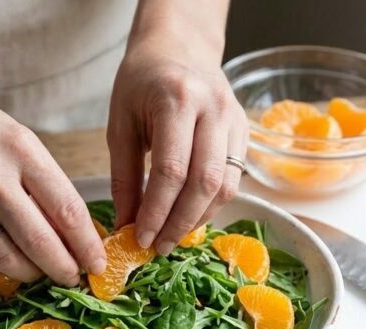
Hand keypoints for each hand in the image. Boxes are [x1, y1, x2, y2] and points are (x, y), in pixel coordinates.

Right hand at [0, 71, 105, 284]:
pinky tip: (5, 264)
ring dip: (29, 274)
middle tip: (72, 278)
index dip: (86, 245)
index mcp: (20, 149)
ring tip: (39, 274)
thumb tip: (71, 230)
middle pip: (40, 243)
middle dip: (63, 269)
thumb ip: (40, 180)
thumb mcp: (12, 135)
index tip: (97, 263)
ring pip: (6, 259)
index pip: (67, 210)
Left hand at [108, 35, 248, 254]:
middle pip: (204, 182)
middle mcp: (213, 108)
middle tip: (159, 246)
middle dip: (180, 222)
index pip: (171, 170)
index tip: (140, 237)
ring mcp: (235, 119)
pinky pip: (234, 177)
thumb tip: (127, 225)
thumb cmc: (142, 82)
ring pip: (226, 184)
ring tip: (173, 236)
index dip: (157, 211)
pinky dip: (212, 204)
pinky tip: (190, 215)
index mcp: (177, 100)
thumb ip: (124, 176)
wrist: (179, 45)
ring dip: (199, 218)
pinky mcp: (245, 130)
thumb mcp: (120, 123)